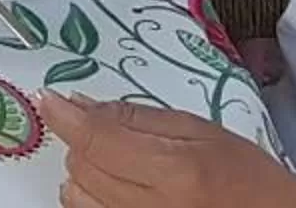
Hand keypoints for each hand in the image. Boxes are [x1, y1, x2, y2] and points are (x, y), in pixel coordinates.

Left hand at [45, 92, 295, 205]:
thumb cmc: (246, 176)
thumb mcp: (198, 130)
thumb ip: (136, 117)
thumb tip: (81, 104)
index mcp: (174, 171)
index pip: (96, 139)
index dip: (65, 115)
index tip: (49, 98)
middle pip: (82, 168)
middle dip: (84, 142)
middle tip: (107, 133)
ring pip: (78, 198)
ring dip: (84, 173)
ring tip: (114, 163)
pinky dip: (90, 199)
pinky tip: (112, 189)